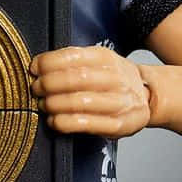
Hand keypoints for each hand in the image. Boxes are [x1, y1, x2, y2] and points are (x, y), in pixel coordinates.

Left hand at [29, 46, 150, 137]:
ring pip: (79, 102)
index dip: (47, 63)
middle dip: (47, 85)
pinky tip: (54, 121)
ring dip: (53, 105)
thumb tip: (38, 66)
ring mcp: (119, 102)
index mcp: (106, 58)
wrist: (148, 98)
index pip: (71, 56)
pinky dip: (64, 123)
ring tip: (43, 105)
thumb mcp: (98, 61)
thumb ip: (72, 62)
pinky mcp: (119, 125)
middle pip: (74, 79)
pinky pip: (86, 124)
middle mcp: (115, 78)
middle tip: (36, 89)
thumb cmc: (113, 80)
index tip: (34, 69)